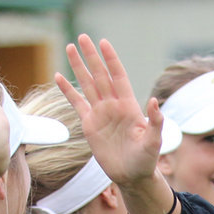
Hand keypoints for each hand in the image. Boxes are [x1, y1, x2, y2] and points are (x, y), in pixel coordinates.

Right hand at [57, 35, 165, 191]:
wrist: (132, 176)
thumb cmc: (146, 160)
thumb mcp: (154, 141)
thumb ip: (155, 121)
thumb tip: (154, 101)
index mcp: (128, 106)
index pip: (118, 76)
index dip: (111, 60)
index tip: (104, 43)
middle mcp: (113, 105)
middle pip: (100, 75)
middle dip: (91, 56)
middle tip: (82, 36)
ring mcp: (100, 113)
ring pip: (87, 84)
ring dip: (78, 67)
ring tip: (70, 47)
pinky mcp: (89, 125)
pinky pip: (76, 103)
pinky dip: (67, 91)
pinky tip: (58, 77)